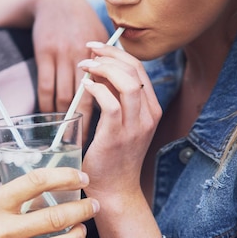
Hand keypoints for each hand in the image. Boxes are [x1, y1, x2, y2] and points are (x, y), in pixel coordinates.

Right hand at [0, 0, 108, 141]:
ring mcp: (63, 54)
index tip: (107, 136)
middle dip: (85, 123)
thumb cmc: (83, 22)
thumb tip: (125, 90)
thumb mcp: (102, 38)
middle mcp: (86, 55)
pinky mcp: (45, 53)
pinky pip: (46, 87)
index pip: (109, 91)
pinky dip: (47, 105)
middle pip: (87, 98)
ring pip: (64, 95)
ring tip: (66, 133)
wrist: (57, 0)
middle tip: (86, 142)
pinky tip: (50, 116)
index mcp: (104, 55)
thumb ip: (113, 62)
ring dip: (64, 118)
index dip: (108, 115)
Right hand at [0, 168, 98, 237]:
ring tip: (83, 228)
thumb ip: (7, 201)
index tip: (79, 176)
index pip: (36, 182)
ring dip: (78, 236)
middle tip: (93, 204)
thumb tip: (40, 193)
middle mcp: (2, 231)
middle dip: (82, 209)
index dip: (64, 176)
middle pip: (55, 217)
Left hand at [78, 42, 161, 200]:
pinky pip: (110, 104)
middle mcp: (148, 115)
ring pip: (127, 83)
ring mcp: (135, 127)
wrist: (114, 190)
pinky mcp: (117, 137)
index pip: (139, 68)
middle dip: (109, 54)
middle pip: (135, 70)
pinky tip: (85, 86)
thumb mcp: (121, 121)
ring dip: (103, 68)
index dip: (117, 52)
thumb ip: (114, 96)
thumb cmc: (113, 155)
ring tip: (84, 66)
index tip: (97, 47)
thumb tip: (100, 69)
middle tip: (88, 51)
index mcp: (151, 109)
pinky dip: (96, 89)